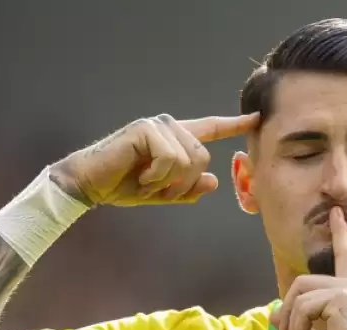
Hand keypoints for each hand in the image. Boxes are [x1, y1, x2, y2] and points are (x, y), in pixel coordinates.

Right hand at [50, 112, 258, 206]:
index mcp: (176, 139)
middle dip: (185, 183)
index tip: (255, 118)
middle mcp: (169, 127)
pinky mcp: (146, 129)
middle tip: (159, 191)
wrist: (91, 185)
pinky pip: (171, 159)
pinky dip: (157, 176)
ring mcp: (158, 125)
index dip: (234, 124)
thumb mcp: (162, 193)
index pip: (210, 129)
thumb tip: (213, 183)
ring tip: (146, 182)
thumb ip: (188, 189)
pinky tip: (140, 176)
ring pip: (189, 160)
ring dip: (168, 182)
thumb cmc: (123, 186)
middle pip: (203, 157)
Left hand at [270, 207, 346, 329]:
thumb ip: (298, 323)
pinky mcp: (341, 299)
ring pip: (299, 296)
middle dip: (287, 312)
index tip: (335, 213)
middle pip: (301, 283)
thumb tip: (274, 313)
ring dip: (291, 326)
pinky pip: (303, 309)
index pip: (343, 256)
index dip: (339, 234)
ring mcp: (346, 290)